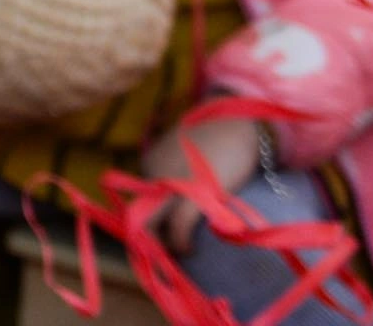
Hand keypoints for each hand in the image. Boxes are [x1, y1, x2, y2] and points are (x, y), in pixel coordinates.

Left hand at [136, 116, 262, 254]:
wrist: (235, 121)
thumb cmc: (216, 139)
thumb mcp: (186, 155)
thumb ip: (176, 175)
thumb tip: (176, 203)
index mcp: (151, 163)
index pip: (139, 199)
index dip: (150, 220)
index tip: (161, 233)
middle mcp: (154, 172)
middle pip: (137, 213)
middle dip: (145, 237)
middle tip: (160, 252)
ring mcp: (172, 182)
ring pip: (152, 224)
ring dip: (162, 245)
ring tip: (178, 252)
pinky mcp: (194, 192)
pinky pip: (177, 227)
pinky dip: (180, 243)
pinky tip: (189, 249)